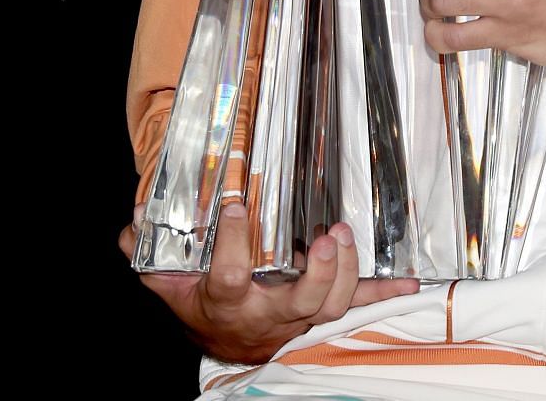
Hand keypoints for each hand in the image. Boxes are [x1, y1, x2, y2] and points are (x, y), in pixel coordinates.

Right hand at [118, 202, 420, 364]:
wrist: (224, 341)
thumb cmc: (198, 301)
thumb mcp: (165, 277)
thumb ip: (147, 249)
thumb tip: (134, 220)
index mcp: (227, 300)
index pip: (231, 276)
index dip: (234, 243)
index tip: (234, 205)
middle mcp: (268, 314)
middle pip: (299, 302)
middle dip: (318, 273)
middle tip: (325, 236)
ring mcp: (298, 317)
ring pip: (329, 306)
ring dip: (346, 274)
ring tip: (344, 236)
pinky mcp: (320, 312)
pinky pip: (356, 305)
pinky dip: (383, 293)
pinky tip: (411, 282)